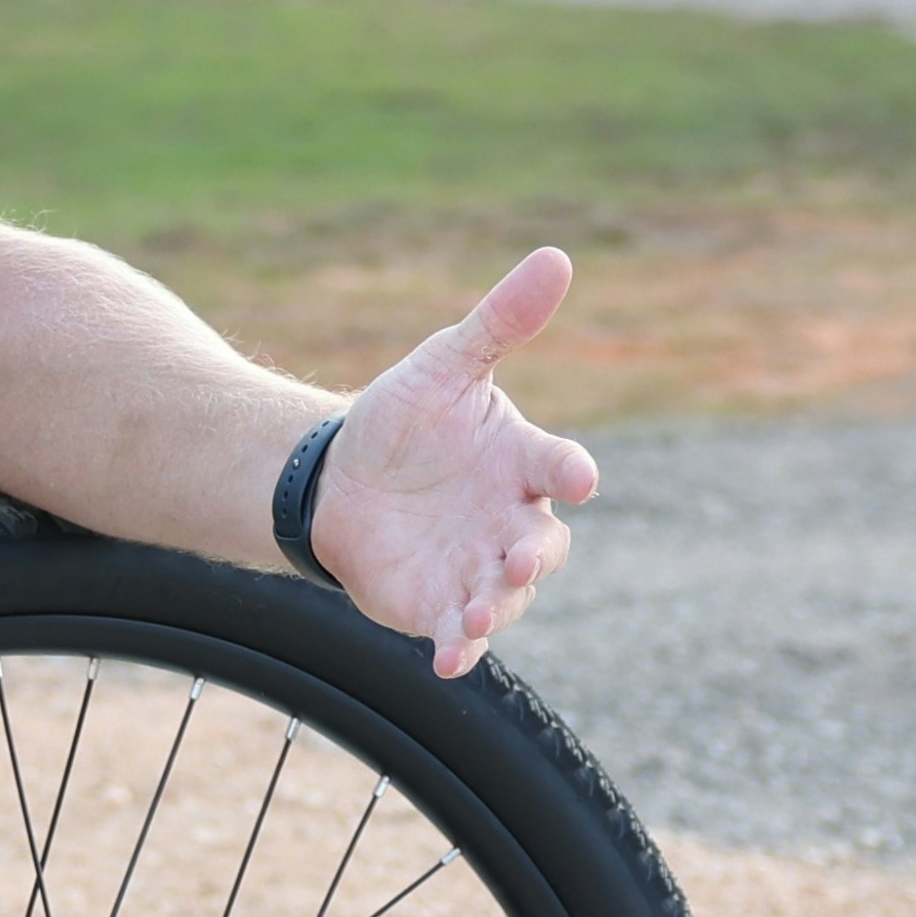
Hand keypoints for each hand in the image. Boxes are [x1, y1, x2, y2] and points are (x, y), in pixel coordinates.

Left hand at [312, 248, 598, 677]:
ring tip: (482, 612)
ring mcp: (480, 567)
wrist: (339, 478)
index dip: (568, 472)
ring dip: (500, 606)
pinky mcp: (442, 605)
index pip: (558, 467)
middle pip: (544, 543)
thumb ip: (500, 322)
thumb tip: (556, 257)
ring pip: (508, 595)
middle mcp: (512, 520)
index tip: (577, 477)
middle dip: (536, 552)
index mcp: (522, 461)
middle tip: (520, 554)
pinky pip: (462, 634)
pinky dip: (461, 649)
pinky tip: (449, 659)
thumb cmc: (404, 419)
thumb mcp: (445, 364)